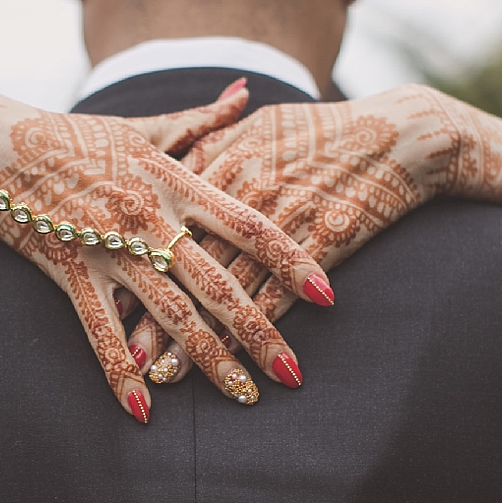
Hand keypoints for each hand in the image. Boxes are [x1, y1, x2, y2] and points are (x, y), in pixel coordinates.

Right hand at [0, 85, 335, 421]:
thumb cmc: (76, 134)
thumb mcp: (145, 125)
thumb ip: (203, 121)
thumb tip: (248, 92)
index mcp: (175, 180)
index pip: (248, 224)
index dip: (291, 260)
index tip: (328, 297)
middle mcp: (150, 216)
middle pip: (218, 282)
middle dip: (261, 331)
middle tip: (296, 375)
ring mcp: (110, 246)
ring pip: (170, 313)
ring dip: (208, 360)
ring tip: (244, 398)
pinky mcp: (70, 270)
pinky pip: (100, 329)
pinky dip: (121, 370)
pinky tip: (144, 409)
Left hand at [127, 83, 501, 383]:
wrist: (398, 134)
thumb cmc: (321, 130)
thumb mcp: (257, 126)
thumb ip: (207, 142)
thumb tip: (167, 164)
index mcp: (222, 161)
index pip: (162, 221)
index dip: (130, 262)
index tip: (103, 297)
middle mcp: (243, 192)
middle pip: (184, 262)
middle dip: (151, 313)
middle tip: (124, 354)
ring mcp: (282, 218)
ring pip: (227, 287)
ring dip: (196, 337)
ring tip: (167, 376)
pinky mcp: (321, 241)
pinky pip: (279, 294)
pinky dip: (253, 330)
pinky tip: (234, 363)